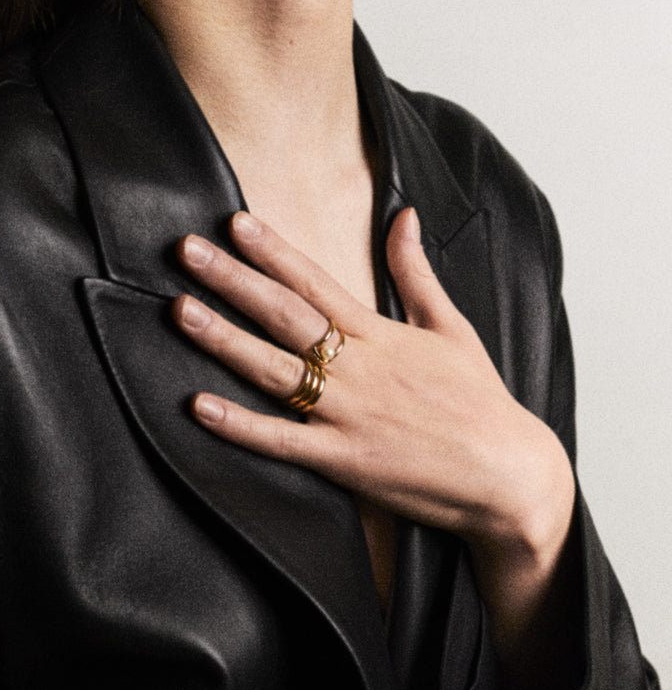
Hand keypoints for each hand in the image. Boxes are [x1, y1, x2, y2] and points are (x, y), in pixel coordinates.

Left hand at [173, 207, 576, 689]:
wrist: (510, 476)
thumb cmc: (480, 401)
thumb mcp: (451, 326)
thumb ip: (416, 271)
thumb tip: (403, 214)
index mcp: (381, 334)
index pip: (314, 281)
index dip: (273, 251)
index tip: (234, 222)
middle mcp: (359, 368)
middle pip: (283, 315)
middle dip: (231, 279)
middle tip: (185, 250)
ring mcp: (348, 414)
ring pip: (273, 370)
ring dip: (223, 339)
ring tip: (180, 310)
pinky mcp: (344, 461)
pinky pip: (282, 440)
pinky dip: (239, 425)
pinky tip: (199, 405)